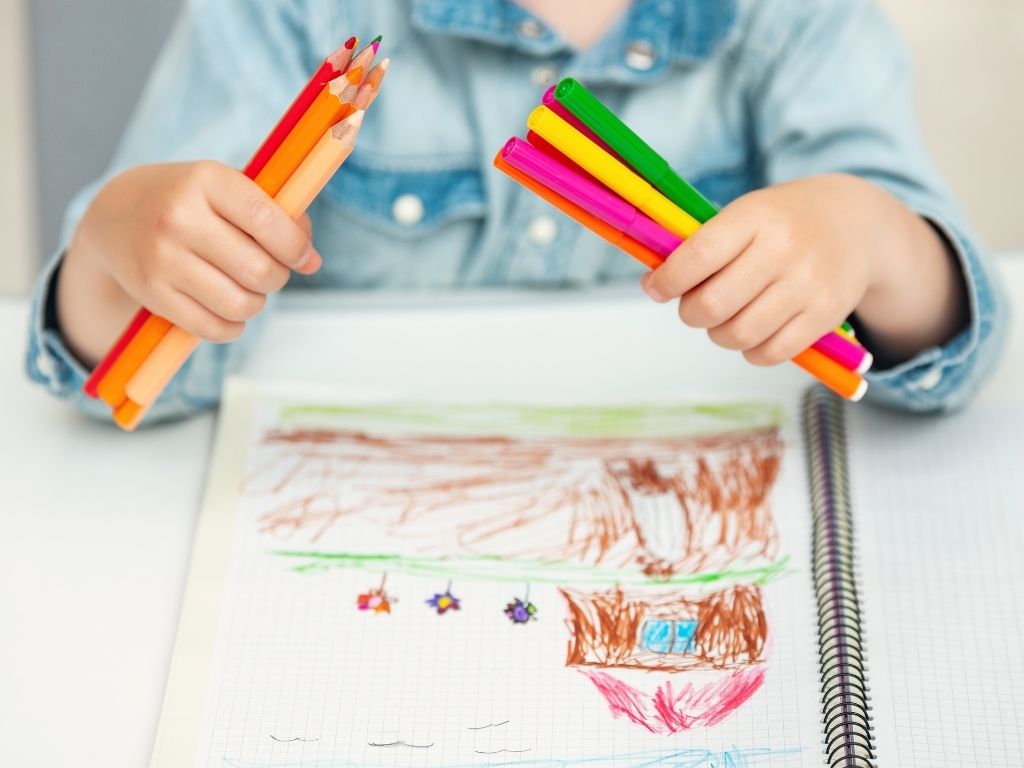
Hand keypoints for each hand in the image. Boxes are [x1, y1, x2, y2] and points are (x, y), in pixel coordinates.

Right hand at [59, 161, 318, 362]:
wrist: (118, 215)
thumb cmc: (193, 202)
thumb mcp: (230, 189)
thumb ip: (279, 215)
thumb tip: (312, 261)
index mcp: (206, 180)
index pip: (267, 220)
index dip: (296, 247)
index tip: (304, 258)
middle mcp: (178, 217)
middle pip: (258, 270)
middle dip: (276, 278)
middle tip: (268, 272)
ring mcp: (161, 258)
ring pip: (239, 304)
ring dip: (256, 303)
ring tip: (248, 289)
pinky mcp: (152, 294)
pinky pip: (213, 328)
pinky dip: (233, 326)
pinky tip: (229, 310)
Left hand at [640, 173, 966, 364]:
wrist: (855, 224)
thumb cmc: (782, 222)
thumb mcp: (745, 215)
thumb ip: (701, 246)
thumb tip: (653, 284)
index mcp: (755, 217)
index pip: (697, 256)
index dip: (667, 280)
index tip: (655, 288)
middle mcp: (784, 249)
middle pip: (714, 305)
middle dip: (691, 312)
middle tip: (695, 306)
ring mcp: (808, 285)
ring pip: (738, 334)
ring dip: (718, 334)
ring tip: (724, 318)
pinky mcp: (825, 316)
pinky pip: (769, 353)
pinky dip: (750, 351)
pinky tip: (752, 332)